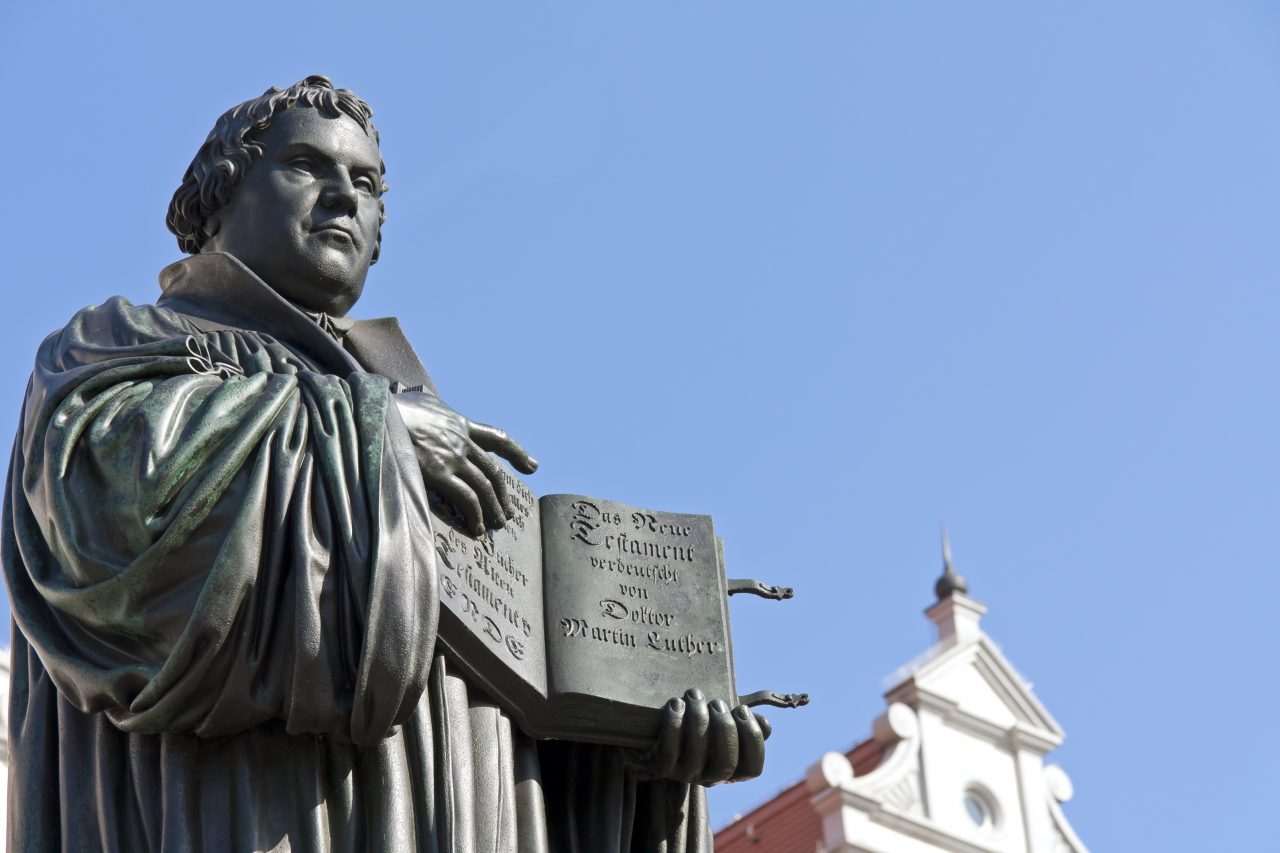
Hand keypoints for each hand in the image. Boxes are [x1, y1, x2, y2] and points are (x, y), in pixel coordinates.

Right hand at [393, 391, 537, 534]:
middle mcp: (462, 440)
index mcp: (459, 422)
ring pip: (485, 487)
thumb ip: (433, 411)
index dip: (516, 453)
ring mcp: (453, 458)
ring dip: (493, 509)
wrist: (378, 411)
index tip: (532, 467)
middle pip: (493, 471)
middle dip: (503, 494)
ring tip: (496, 525)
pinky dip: (475, 515)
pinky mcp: (440, 474)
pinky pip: (467, 499)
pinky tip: (476, 528)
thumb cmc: (392, 407)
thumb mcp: (421, 401)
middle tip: (508, 511)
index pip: (496, 438)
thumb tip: (429, 411)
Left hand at [639, 688, 770, 785]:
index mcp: (731, 769)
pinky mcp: (660, 767)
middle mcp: (710, 777)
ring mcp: (685, 774)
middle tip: (717, 702)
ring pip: (697, 752)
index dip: (752, 739)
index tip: (742, 710)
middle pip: (726, 762)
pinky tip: (676, 703)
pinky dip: (673, 723)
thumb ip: (744, 723)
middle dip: (724, 726)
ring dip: (698, 717)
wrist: (655, 736)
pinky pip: (669, 750)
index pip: (753, 768)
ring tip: (695, 694)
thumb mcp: (722, 724)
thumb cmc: (698, 726)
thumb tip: (765, 724)